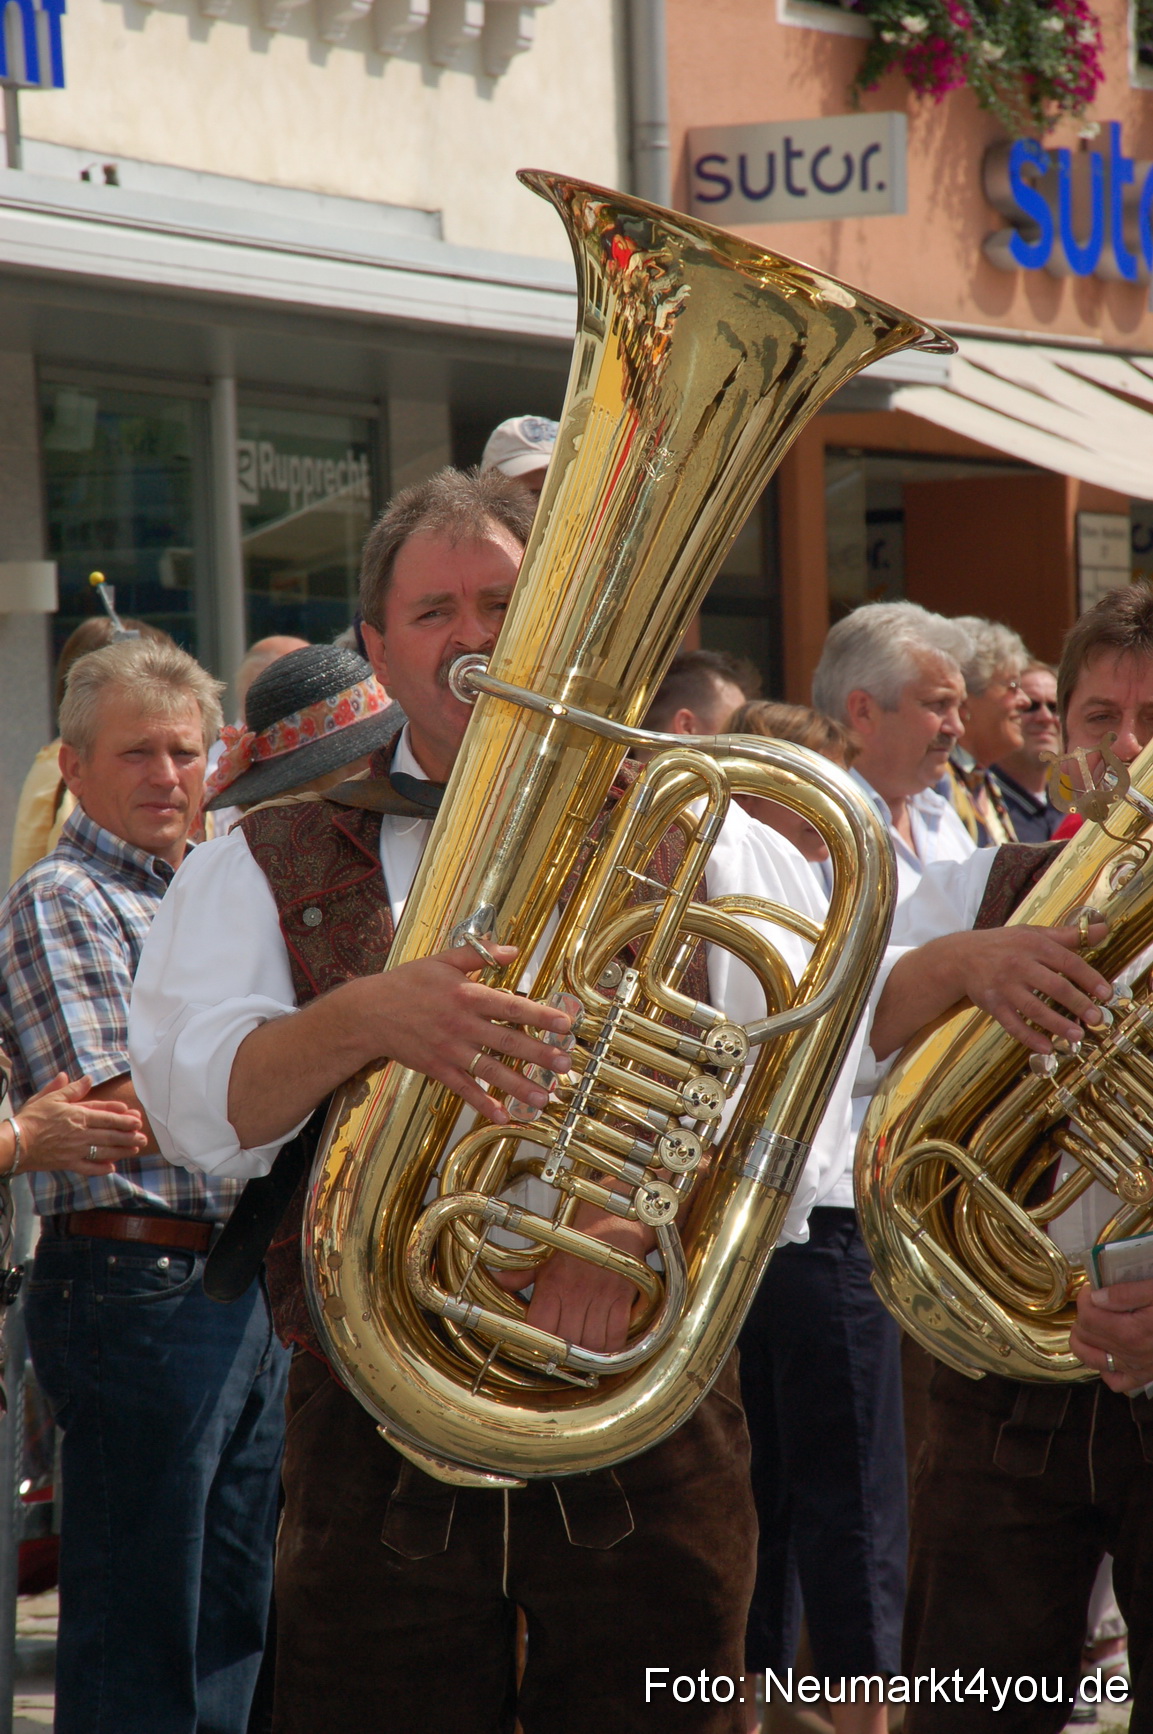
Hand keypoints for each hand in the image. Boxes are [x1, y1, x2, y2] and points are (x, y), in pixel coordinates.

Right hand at [12, 1074, 146, 1174]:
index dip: (124, 1118)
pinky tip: (112, 1167)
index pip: (107, 1116)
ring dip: (121, 1150)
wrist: (15, 1143)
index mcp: (78, 1115)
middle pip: (110, 1134)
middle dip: (129, 1136)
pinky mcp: (68, 1163)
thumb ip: (71, 1089)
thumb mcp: (50, 1098)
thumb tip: (88, 1079)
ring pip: (104, 1151)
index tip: (136, 1119)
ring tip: (134, 1150)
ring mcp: (75, 1150)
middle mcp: (80, 1134)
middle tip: (143, 1137)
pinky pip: (88, 1168)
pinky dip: (101, 1168)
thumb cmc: (31, 1118)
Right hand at [349, 943, 573, 1126]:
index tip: (566, 1024)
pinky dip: (483, 1103)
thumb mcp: (442, 960)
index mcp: (467, 995)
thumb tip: (512, 950)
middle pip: (507, 1041)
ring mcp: (450, 1050)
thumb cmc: (408, 983)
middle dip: (539, 1054)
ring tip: (545, 1097)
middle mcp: (462, 1024)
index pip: (511, 1006)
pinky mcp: (438, 1068)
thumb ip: (478, 955)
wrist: (369, 1013)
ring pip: (490, 1070)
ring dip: (519, 1085)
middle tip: (566, 1064)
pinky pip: (464, 1088)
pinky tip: (503, 1116)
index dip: (540, 1015)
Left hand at [494, 1205, 651, 1352]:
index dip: (540, 1344)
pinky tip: (605, 1347)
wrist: (613, 1220)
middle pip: (567, 1341)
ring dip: (587, 1354)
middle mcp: (574, 1291)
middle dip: (565, 1354)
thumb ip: (519, 1273)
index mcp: (552, 1282)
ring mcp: (600, 1295)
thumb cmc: (578, 1238)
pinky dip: (611, 1347)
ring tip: (583, 1354)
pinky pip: (617, 1334)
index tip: (542, 1349)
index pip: (540, 1326)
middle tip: (564, 1356)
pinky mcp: (621, 1297)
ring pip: (592, 1343)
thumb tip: (496, 1278)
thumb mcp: (544, 1254)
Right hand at [945, 922, 1111, 1054]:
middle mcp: (1019, 965)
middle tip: (1096, 1019)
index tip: (1106, 993)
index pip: (1068, 962)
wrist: (960, 956)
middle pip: (1055, 986)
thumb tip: (1102, 930)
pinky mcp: (992, 1004)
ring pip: (1034, 1008)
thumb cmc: (1004, 945)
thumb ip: (1068, 936)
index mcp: (1033, 945)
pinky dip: (1029, 1037)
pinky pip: (1012, 1024)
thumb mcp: (1033, 934)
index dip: (1090, 978)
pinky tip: (1046, 1047)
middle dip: (1079, 1004)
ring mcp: (1004, 986)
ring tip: (1077, 1035)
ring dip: (1057, 1024)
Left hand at [1070, 1279, 1152, 1391]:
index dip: (1085, 1296)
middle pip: (1086, 1334)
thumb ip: (1127, 1292)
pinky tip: (1111, 1348)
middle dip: (1084, 1314)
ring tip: (1093, 1321)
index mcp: (1133, 1332)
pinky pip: (1115, 1381)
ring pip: (1092, 1359)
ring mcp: (1139, 1368)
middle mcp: (1133, 1354)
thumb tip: (1097, 1297)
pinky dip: (1106, 1367)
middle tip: (1096, 1299)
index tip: (1094, 1285)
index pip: (1088, 1315)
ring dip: (1085, 1338)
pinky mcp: (1147, 1376)